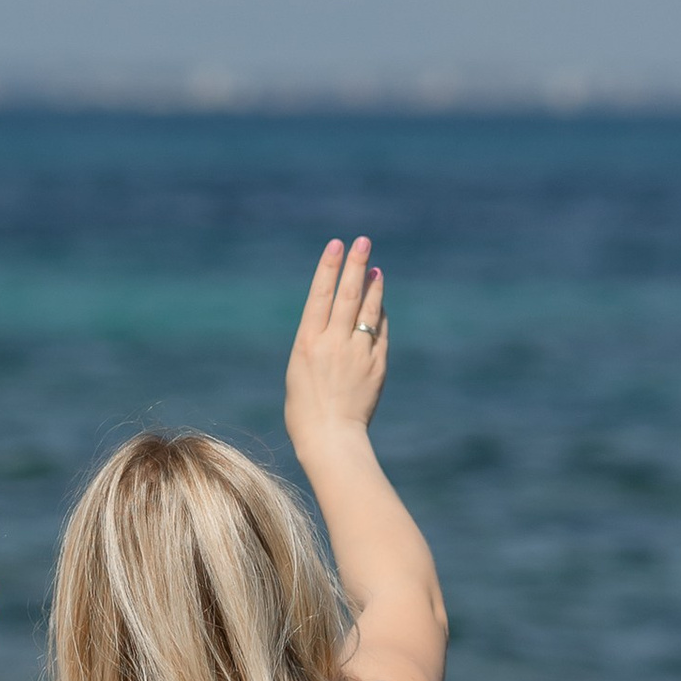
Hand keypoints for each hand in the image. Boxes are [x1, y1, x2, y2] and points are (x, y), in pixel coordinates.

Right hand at [284, 235, 386, 452]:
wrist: (330, 438)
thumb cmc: (305, 409)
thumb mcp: (299, 369)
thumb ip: (316, 342)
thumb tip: (336, 318)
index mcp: (308, 342)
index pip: (321, 295)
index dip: (329, 267)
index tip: (336, 245)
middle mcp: (334, 342)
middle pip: (348, 295)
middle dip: (356, 265)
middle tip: (363, 242)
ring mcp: (358, 353)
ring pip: (369, 310)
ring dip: (373, 286)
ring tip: (376, 268)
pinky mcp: (377, 366)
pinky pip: (380, 332)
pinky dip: (380, 315)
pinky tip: (380, 303)